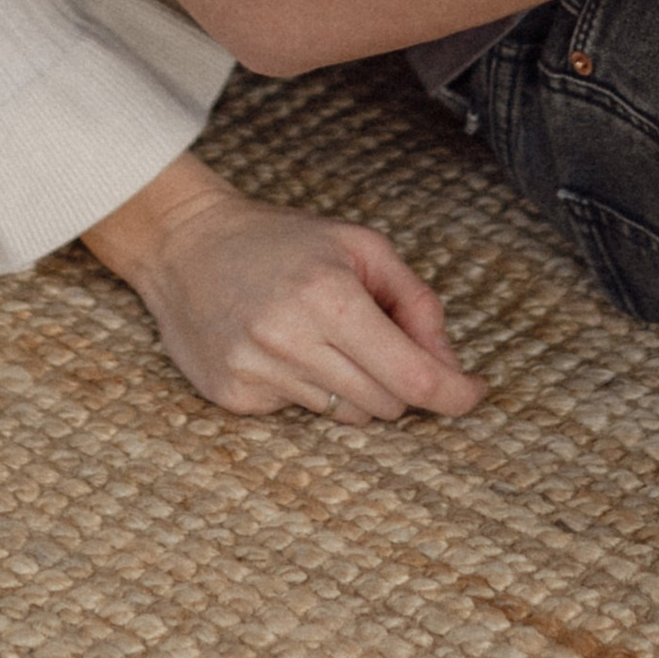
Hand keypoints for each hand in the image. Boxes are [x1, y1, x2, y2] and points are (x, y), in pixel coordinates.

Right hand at [81, 151, 486, 419]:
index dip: (454, 394)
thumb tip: (450, 367)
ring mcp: (256, 372)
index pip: (413, 376)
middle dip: (398, 379)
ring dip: (354, 388)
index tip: (474, 394)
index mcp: (331, 296)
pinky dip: (306, 390)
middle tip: (374, 339)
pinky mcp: (230, 397)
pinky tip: (279, 350)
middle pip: (387, 403)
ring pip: (348, 417)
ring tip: (321, 340)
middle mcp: (290, 339)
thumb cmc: (282, 240)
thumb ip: (415, 302)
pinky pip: (299, 417)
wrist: (184, 242)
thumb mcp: (360, 246)